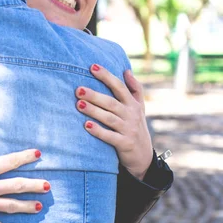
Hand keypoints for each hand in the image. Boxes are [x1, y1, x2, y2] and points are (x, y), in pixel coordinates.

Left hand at [76, 65, 152, 180]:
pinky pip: (110, 137)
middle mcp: (131, 115)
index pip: (119, 87)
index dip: (107, 76)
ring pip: (109, 118)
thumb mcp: (139, 107)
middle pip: (111, 102)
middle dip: (95, 95)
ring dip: (94, 111)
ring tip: (79, 104)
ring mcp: (128, 130)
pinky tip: (86, 125)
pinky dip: (99, 131)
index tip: (92, 67)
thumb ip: (135, 88)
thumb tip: (126, 70)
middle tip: (78, 89)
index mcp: (133, 104)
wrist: (143, 156)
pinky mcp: (125, 144)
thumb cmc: (136, 126)